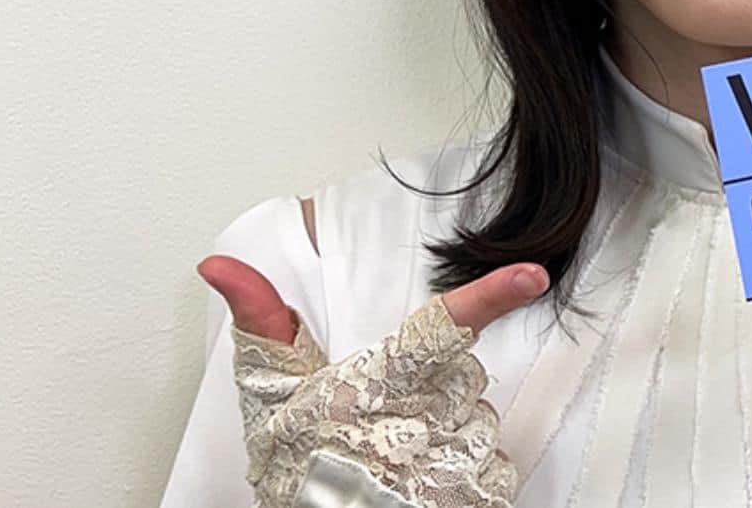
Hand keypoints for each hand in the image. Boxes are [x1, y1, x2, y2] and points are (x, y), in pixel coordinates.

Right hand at [196, 253, 550, 506]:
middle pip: (458, 371)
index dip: (488, 298)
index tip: (531, 274)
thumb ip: (263, 325)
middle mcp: (419, 425)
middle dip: (433, 385)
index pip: (436, 330)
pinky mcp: (479, 494)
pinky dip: (466, 467)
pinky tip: (426, 479)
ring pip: (476, 415)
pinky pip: (494, 461)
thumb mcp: (271, 401)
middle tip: (383, 416)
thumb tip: (219, 266)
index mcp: (372, 386)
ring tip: (398, 454)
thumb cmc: (300, 471)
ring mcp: (453, 464)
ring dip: (447, 428)